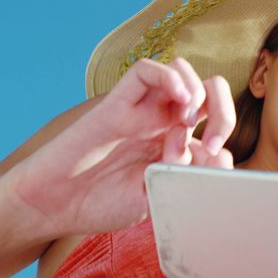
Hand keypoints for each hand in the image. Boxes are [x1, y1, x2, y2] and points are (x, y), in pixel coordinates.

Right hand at [9, 57, 234, 237]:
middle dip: (223, 110)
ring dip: (197, 91)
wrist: (52, 206)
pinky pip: (146, 71)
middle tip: (212, 140)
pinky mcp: (116, 104)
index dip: (225, 144)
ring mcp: (141, 111)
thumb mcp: (154, 199)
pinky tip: (177, 98)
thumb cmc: (100, 204)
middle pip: (210, 91)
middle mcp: (163, 124)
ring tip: (187, 121)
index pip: (218, 126)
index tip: (214, 166)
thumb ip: (185, 177)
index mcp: (177, 146)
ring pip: (182, 72)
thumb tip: (219, 156)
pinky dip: (168, 76)